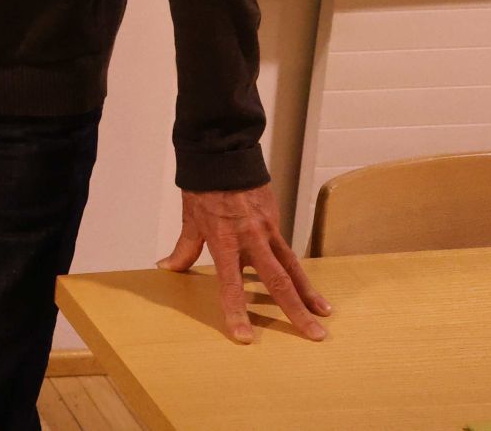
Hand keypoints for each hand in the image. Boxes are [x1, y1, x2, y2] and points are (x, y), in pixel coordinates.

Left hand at [159, 183, 332, 341]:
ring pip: (292, 268)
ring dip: (308, 293)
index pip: (231, 285)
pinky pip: (289, 252)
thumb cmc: (203, 187)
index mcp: (225, 243)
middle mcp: (250, 240)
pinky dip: (300, 271)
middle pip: (277, 282)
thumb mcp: (190, 219)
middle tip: (314, 335)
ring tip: (323, 314)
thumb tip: (167, 268)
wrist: (223, 155)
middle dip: (295, 311)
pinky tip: (309, 287)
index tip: (245, 336)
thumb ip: (184, 248)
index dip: (237, 312)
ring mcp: (267, 231)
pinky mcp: (276, 222)